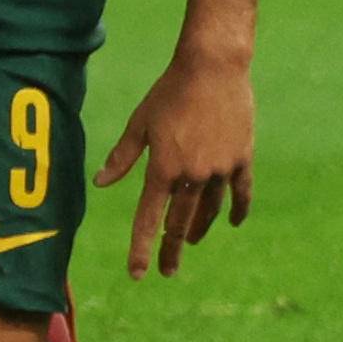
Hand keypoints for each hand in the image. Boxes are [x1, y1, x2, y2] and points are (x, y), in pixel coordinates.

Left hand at [92, 54, 254, 279]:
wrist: (212, 67)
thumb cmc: (169, 92)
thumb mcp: (140, 123)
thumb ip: (122, 157)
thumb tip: (100, 183)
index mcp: (163, 168)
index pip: (148, 218)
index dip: (141, 248)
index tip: (137, 274)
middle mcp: (193, 175)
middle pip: (181, 223)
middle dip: (171, 249)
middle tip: (167, 271)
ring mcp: (221, 168)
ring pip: (210, 210)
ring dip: (200, 229)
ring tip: (192, 242)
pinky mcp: (242, 158)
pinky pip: (241, 192)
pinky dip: (237, 209)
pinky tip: (233, 222)